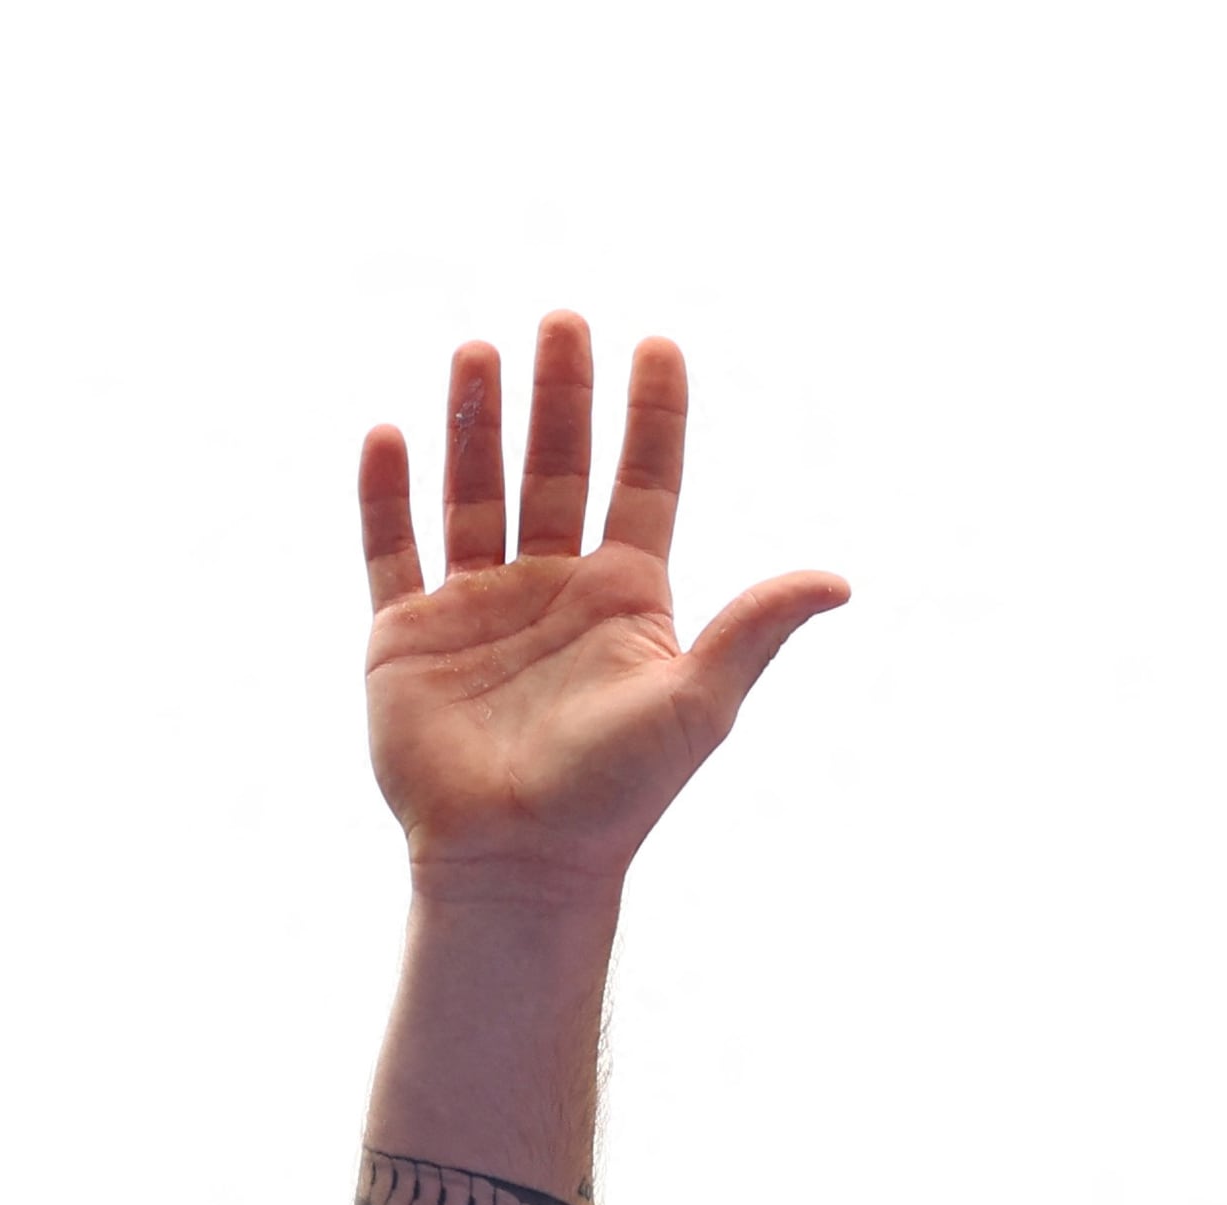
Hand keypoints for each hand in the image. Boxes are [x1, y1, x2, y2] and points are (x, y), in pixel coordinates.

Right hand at [360, 316, 844, 908]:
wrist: (520, 863)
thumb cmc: (617, 793)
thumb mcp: (698, 702)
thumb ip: (756, 630)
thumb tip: (840, 580)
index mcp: (626, 600)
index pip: (645, 485)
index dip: (653, 417)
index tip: (659, 343)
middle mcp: (552, 589)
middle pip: (558, 469)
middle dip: (562, 396)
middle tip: (564, 320)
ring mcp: (477, 606)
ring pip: (474, 492)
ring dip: (477, 423)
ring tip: (482, 350)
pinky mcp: (407, 633)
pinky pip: (392, 547)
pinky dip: (386, 492)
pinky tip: (392, 433)